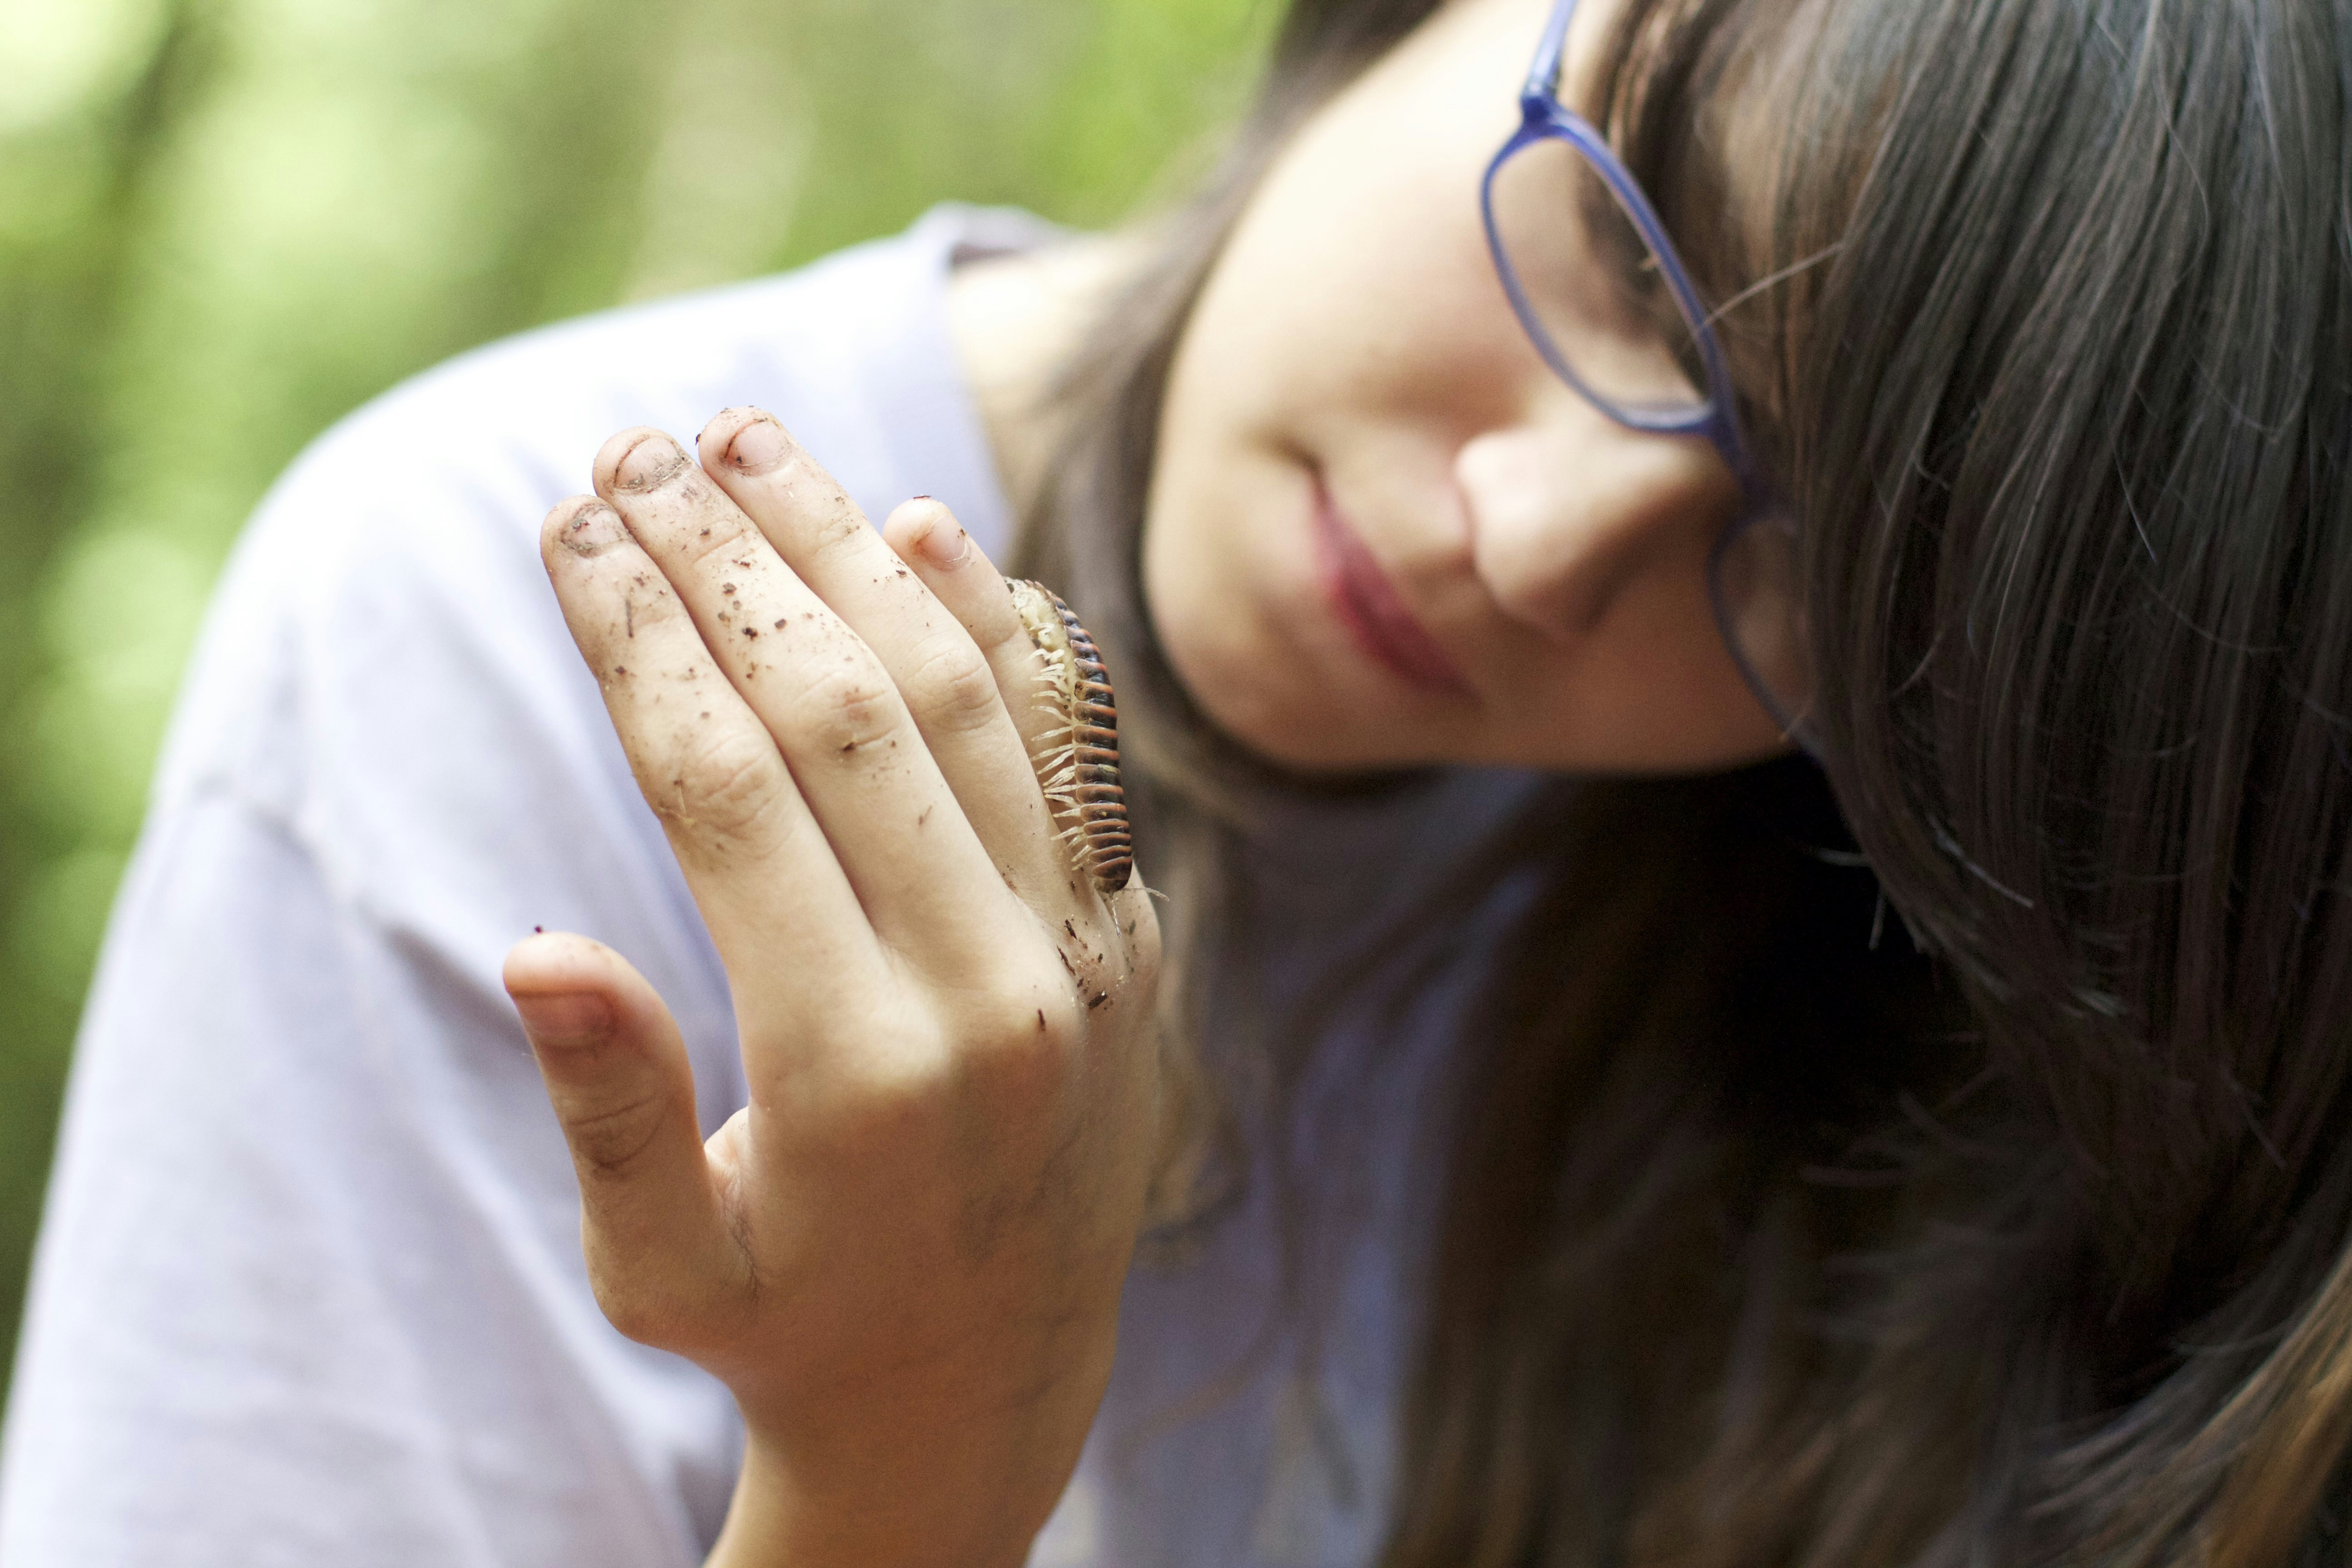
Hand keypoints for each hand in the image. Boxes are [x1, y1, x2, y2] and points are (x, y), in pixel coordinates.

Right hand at [501, 409, 1160, 1567]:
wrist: (986, 1389)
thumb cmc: (787, 1325)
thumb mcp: (659, 1263)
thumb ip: (607, 1109)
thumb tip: (532, 944)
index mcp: (854, 1071)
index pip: (728, 790)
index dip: (639, 638)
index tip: (569, 524)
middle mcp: (991, 992)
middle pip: (846, 711)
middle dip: (728, 560)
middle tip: (632, 445)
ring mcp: (1084, 956)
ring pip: (965, 698)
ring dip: (851, 554)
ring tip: (750, 441)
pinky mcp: (1131, 938)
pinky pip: (1070, 746)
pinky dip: (1003, 630)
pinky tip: (925, 532)